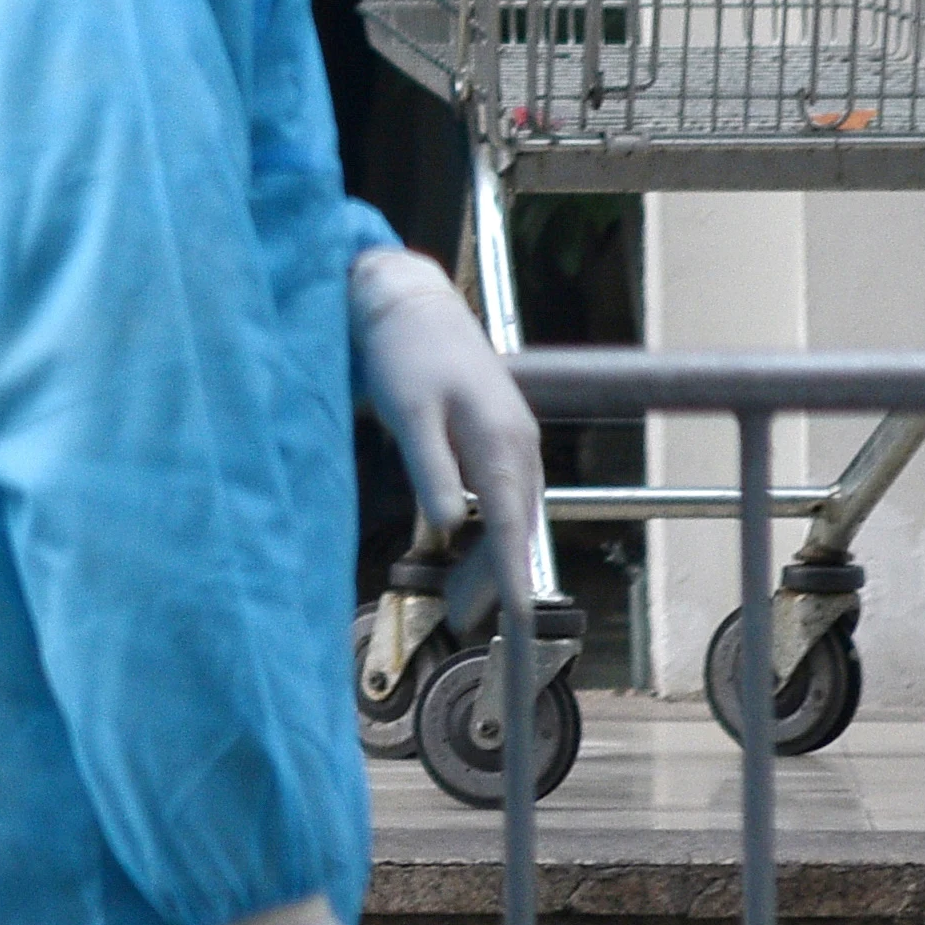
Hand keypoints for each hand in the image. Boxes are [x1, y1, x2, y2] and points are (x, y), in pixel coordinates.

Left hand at [349, 245, 541, 633]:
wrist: (411, 303)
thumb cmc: (406, 353)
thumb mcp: (410, 413)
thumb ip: (433, 469)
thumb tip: (453, 525)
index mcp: (501, 441)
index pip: (512, 522)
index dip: (513, 572)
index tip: (516, 614)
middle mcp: (518, 445)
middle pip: (516, 524)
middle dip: (499, 576)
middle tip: (471, 621)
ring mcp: (511, 440)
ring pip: (511, 512)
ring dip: (494, 555)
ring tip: (466, 601)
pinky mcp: (495, 436)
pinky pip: (501, 494)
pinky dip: (490, 527)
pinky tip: (469, 549)